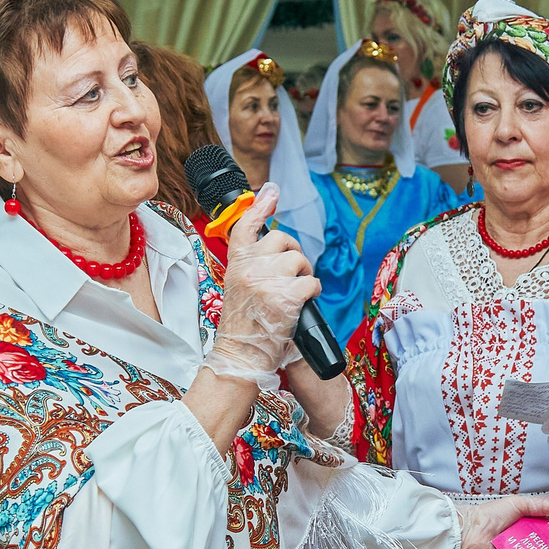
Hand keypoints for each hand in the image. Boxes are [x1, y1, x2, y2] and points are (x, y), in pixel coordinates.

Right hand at [205, 184, 318, 381]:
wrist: (241, 356)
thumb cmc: (243, 326)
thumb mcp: (238, 288)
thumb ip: (251, 266)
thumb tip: (274, 250)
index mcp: (235, 264)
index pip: (245, 226)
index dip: (259, 205)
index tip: (271, 192)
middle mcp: (249, 268)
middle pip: (281, 239)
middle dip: (293, 253)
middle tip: (293, 273)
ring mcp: (267, 281)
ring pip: (298, 259)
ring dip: (304, 273)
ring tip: (296, 291)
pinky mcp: (286, 297)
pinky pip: (311, 282)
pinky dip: (313, 291)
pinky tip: (304, 302)